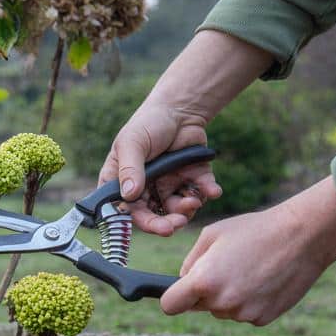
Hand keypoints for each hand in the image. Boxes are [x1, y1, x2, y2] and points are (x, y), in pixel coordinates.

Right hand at [97, 104, 216, 234]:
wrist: (181, 108)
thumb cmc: (149, 122)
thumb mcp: (133, 142)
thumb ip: (130, 169)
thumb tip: (129, 195)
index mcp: (123, 181)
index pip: (127, 210)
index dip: (141, 222)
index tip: (157, 227)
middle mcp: (144, 187)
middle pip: (153, 216)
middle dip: (166, 222)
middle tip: (178, 223)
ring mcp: (167, 184)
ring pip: (176, 209)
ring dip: (186, 209)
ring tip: (194, 200)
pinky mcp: (190, 179)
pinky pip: (199, 193)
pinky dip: (206, 193)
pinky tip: (212, 190)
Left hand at [160, 177, 335, 324]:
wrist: (302, 237)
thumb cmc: (254, 229)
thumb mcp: (212, 235)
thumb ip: (191, 261)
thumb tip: (182, 281)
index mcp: (203, 281)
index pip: (170, 306)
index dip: (173, 298)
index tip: (180, 291)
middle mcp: (222, 303)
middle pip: (199, 307)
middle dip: (205, 291)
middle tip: (228, 266)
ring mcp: (244, 314)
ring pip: (224, 310)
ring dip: (229, 296)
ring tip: (250, 268)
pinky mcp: (263, 319)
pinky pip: (245, 313)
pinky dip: (250, 301)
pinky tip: (264, 279)